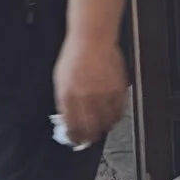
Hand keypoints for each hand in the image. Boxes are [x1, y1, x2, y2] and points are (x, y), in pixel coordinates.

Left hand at [52, 31, 129, 148]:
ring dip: (103, 129)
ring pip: (106, 124)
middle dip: (89, 138)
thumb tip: (66, 119)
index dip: (74, 137)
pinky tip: (111, 116)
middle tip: (89, 139)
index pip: (72, 126)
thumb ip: (63, 101)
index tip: (75, 140)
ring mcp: (103, 95)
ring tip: (100, 127)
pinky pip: (119, 113)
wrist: (92, 38)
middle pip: (90, 130)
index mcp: (68, 96)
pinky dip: (115, 118)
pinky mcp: (118, 91)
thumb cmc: (74, 56)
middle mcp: (86, 98)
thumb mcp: (60, 79)